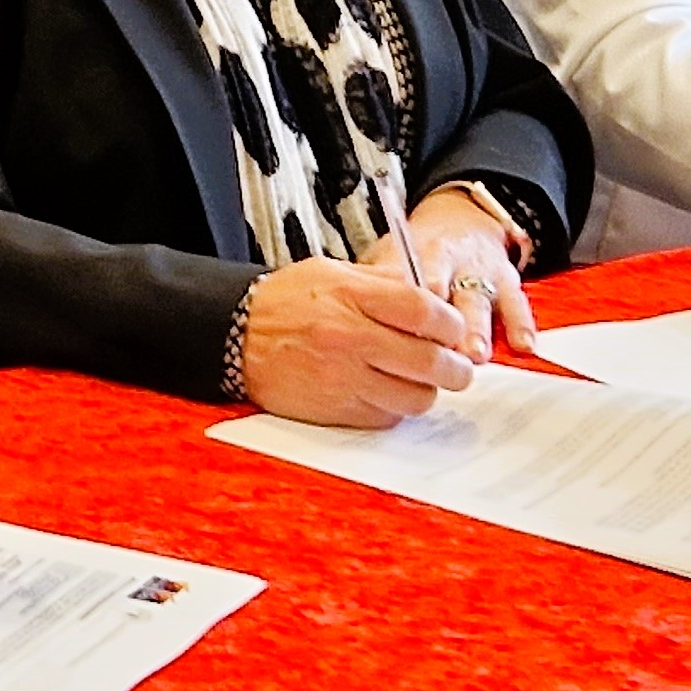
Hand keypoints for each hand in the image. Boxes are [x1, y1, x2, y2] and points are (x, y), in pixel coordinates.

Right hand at [235, 256, 476, 426]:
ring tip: (418, 381)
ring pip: (415, 398)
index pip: (426, 314)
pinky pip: (386, 418)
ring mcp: (344, 379)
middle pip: (431, 363)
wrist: (233, 335)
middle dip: (455, 368)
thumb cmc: (284, 302)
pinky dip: (394, 408)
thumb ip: (384, 284)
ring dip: (425, 391)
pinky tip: (386, 392)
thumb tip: (430, 302)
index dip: (451, 326)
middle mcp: (351, 339)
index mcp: (353, 298)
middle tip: (457, 367)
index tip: (453, 331)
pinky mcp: (335, 410)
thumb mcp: (333, 272)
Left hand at [389, 189, 540, 359]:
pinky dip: (521, 325)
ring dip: (479, 329)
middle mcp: (451, 264)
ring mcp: (481, 273)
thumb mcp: (390, 257)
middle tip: (443, 351)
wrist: (460, 221)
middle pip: (447, 294)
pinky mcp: (508, 282)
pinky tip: (522, 344)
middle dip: (446, 324)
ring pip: (480, 300)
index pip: (411, 283)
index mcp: (417, 257)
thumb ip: (377, 285)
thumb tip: (349, 316)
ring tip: (477, 353)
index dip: (407, 310)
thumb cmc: (417, 253)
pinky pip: (517, 303)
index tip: (399, 334)